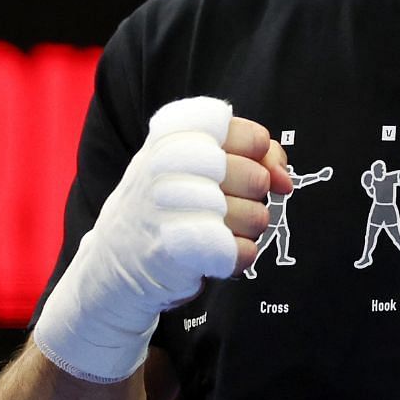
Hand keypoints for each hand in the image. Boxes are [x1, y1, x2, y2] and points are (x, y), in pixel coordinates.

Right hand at [34, 98, 287, 383]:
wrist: (114, 263)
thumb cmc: (167, 205)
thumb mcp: (196, 164)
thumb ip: (251, 155)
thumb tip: (285, 180)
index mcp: (174, 136)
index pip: (252, 136)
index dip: (261, 157)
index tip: (245, 167)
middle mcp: (169, 166)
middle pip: (258, 180)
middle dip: (253, 200)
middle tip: (222, 207)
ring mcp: (171, 208)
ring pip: (257, 218)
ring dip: (245, 232)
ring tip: (214, 230)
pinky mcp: (178, 249)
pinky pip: (243, 253)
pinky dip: (237, 258)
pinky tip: (213, 253)